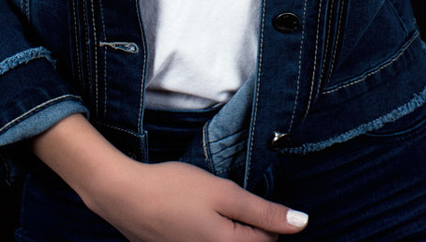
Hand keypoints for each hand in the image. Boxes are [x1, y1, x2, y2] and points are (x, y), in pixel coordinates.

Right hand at [85, 159, 308, 241]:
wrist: (123, 196)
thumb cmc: (174, 190)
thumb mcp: (224, 193)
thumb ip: (264, 212)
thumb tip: (302, 224)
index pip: (269, 241)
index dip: (264, 217)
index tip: (244, 200)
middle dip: (244, 228)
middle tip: (221, 205)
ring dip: (224, 231)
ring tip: (202, 211)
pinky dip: (203, 234)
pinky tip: (188, 218)